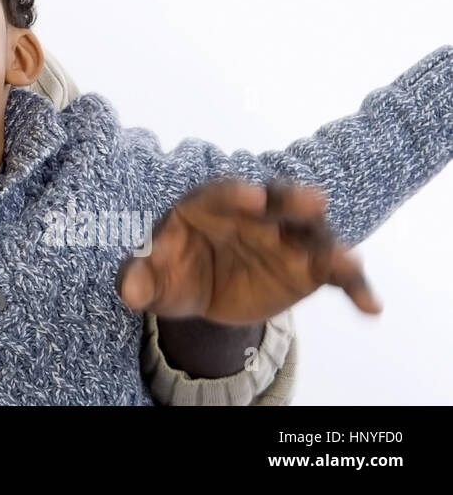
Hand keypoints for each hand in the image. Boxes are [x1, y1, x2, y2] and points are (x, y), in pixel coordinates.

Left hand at [116, 178, 380, 324]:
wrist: (201, 291)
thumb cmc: (171, 272)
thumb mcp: (152, 278)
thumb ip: (139, 278)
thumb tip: (128, 290)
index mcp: (206, 203)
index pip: (219, 192)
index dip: (234, 192)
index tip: (250, 195)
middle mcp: (253, 212)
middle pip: (276, 200)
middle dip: (292, 199)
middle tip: (312, 200)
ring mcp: (284, 237)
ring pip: (313, 234)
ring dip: (332, 247)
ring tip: (348, 262)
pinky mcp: (309, 266)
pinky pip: (336, 273)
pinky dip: (355, 285)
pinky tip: (371, 307)